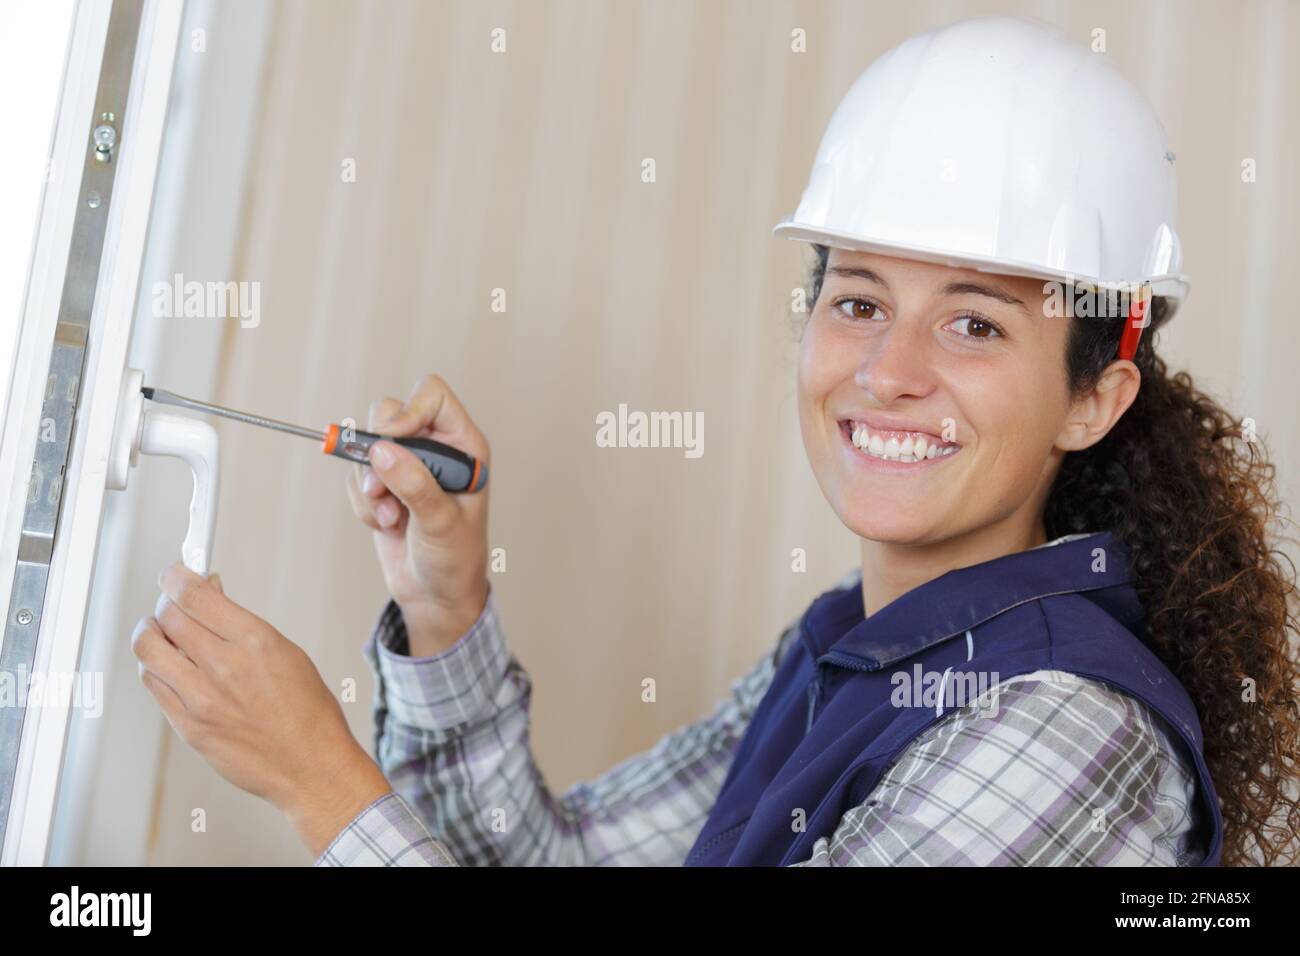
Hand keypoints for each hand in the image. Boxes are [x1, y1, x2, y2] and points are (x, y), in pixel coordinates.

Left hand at [132, 564, 390, 857]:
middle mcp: (224, 666)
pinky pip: (154, 685)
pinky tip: (169, 667)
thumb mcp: (286, 652)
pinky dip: (156, 668)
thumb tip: (210, 596)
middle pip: (166, 617)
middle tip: (171, 603)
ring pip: (148, 650)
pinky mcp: (188, 727)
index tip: (173, 573)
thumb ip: (241, 625)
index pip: (194, 595)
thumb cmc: (308, 712)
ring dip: (150, 633)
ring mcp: (201, 699)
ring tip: (160, 633)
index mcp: (255, 641)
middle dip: (165, 603)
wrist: (311, 766)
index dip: (175, 577)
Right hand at [344, 374, 490, 654]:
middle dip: (376, 452)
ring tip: (392, 518)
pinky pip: (356, 477)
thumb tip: (381, 450)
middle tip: (382, 489)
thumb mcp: (441, 522)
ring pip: (365, 446)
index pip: (432, 395)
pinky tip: (387, 525)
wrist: (436, 595)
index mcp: (463, 445)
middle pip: (389, 412)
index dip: (408, 411)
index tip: (391, 441)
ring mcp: (406, 465)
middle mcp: (435, 448)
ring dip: (370, 486)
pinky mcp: (383, 485)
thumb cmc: (455, 558)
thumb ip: (414, 484)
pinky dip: (363, 504)